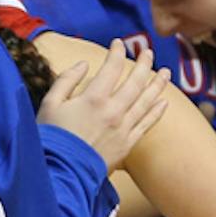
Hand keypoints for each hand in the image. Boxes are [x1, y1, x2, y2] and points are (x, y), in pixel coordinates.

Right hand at [37, 46, 169, 173]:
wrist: (62, 173)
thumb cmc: (52, 138)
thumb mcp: (50, 104)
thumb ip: (66, 80)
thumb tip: (83, 64)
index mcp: (93, 98)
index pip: (112, 68)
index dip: (116, 53)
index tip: (118, 43)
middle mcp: (113, 111)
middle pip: (135, 82)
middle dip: (143, 64)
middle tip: (149, 52)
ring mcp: (123, 128)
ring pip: (146, 101)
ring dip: (157, 85)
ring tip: (165, 72)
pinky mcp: (127, 144)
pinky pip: (146, 124)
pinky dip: (156, 112)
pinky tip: (163, 102)